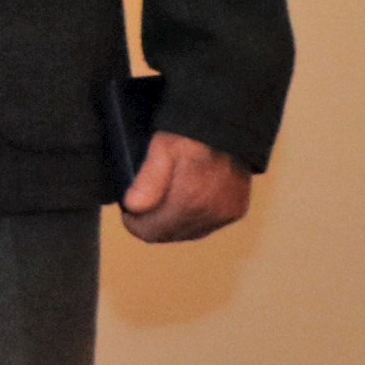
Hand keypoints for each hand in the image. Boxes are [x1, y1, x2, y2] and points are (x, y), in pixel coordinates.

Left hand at [121, 131, 252, 243]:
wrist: (227, 129)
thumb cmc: (191, 136)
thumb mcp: (162, 149)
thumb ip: (147, 181)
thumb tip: (134, 207)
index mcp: (190, 200)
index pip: (151, 232)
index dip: (134, 223)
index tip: (129, 210)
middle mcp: (210, 212)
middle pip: (168, 235)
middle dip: (150, 223)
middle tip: (142, 206)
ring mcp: (225, 214)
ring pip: (185, 233)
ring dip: (171, 223)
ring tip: (162, 201)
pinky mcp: (235, 212)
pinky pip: (204, 227)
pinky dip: (190, 219)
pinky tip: (182, 204)